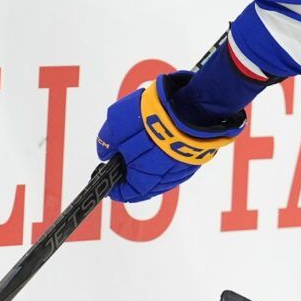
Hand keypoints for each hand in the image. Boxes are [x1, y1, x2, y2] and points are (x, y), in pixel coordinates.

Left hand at [96, 72, 245, 202]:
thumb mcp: (116, 125)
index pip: (127, 193)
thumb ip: (107, 142)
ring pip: (163, 175)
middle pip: (146, 185)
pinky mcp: (195, 158)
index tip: (109, 178)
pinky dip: (167, 157)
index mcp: (143, 179)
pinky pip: (177, 163)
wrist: (191, 108)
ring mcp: (182, 170)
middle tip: (125, 160)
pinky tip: (161, 142)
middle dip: (133, 173)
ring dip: (151, 165)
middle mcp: (165, 181)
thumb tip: (105, 153)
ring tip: (143, 147)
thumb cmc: (151, 120)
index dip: (115, 186)